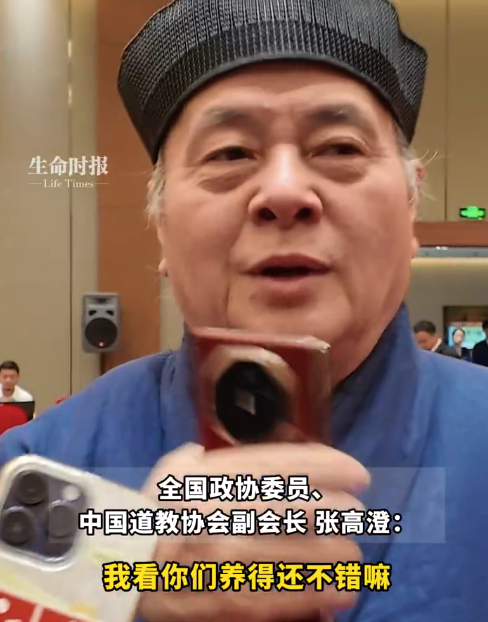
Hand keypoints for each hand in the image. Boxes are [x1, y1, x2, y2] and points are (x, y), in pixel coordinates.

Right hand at [137, 443, 369, 621]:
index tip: (354, 472)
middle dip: (330, 509)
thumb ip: (214, 457)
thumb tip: (258, 453)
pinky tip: (336, 596)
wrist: (115, 568)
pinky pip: (266, 599)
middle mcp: (210, 513)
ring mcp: (212, 559)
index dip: (320, 467)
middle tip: (359, 512)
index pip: (272, 465)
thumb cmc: (154, 512)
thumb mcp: (175, 471)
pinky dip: (305, 598)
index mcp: (203, 477)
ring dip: (325, 556)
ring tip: (354, 556)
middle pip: (282, 509)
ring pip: (280, 556)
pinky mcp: (214, 600)